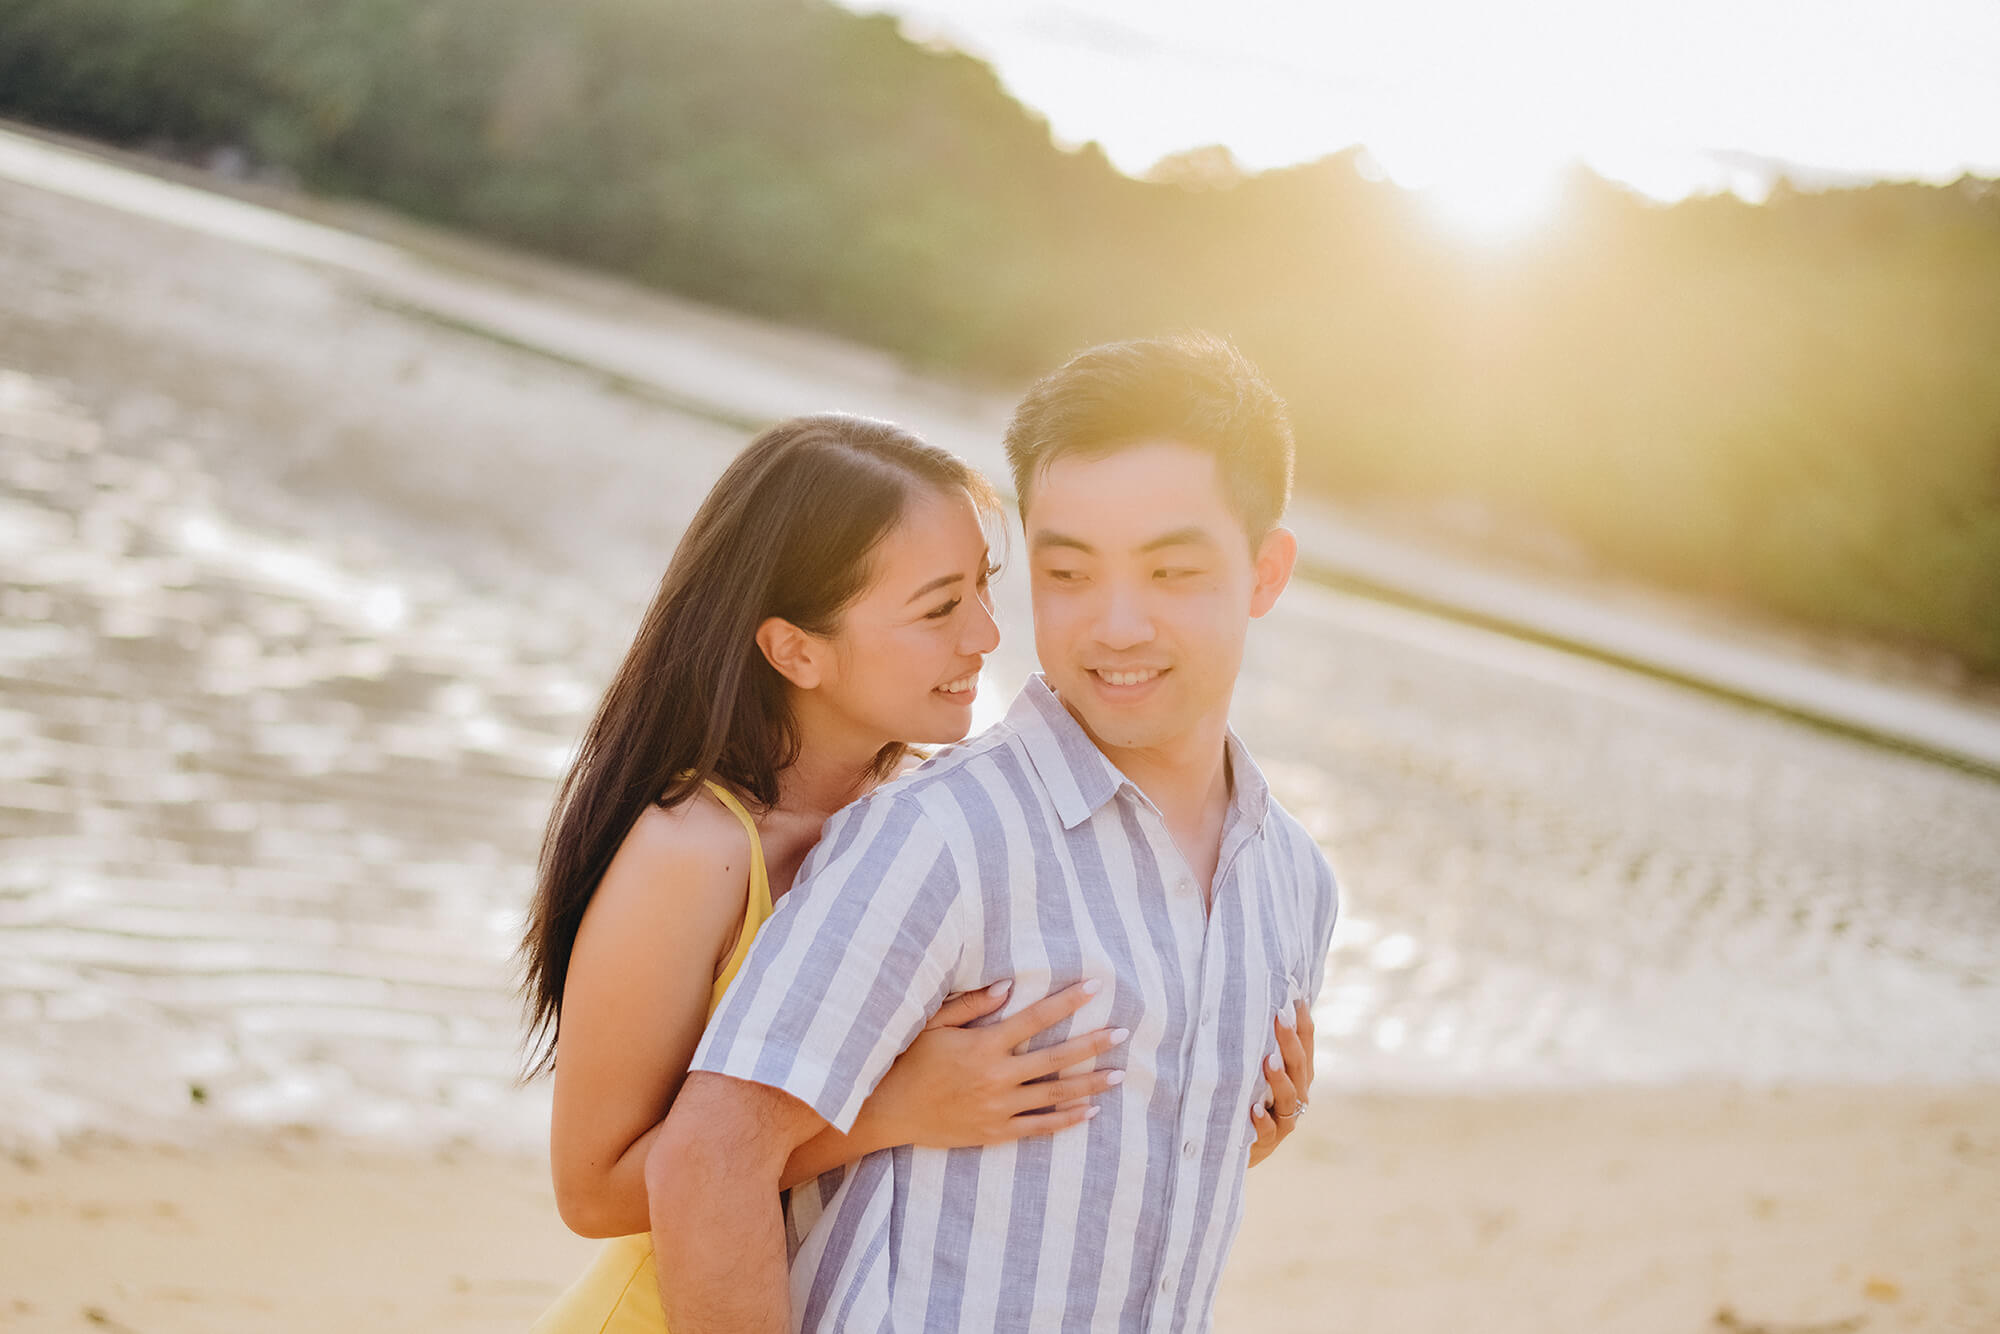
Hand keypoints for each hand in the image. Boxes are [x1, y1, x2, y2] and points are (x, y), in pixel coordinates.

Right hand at [871, 980, 1129, 1148]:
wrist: (888, 1111)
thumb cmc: (910, 1060)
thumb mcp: (934, 1024)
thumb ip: (972, 1004)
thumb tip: (1008, 984)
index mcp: (984, 1046)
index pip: (1036, 1017)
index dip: (1068, 1000)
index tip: (1096, 986)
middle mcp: (997, 1077)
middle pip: (1056, 1058)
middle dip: (1093, 1043)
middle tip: (1123, 1032)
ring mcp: (998, 1108)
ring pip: (1055, 1094)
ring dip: (1090, 1083)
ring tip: (1118, 1074)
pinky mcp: (995, 1132)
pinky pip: (1039, 1127)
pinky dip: (1067, 1120)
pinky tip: (1091, 1111)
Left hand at [1248, 999, 1314, 1167]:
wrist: (1229, 1147)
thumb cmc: (1241, 1098)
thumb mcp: (1251, 1072)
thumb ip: (1257, 1045)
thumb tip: (1248, 1002)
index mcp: (1296, 1077)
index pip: (1305, 1048)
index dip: (1302, 1025)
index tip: (1295, 999)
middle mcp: (1296, 1097)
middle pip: (1299, 1067)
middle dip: (1290, 1042)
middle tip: (1280, 1018)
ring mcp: (1283, 1121)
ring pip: (1289, 1098)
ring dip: (1280, 1079)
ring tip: (1269, 1061)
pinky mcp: (1266, 1143)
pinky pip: (1267, 1132)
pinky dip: (1262, 1121)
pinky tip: (1254, 1109)